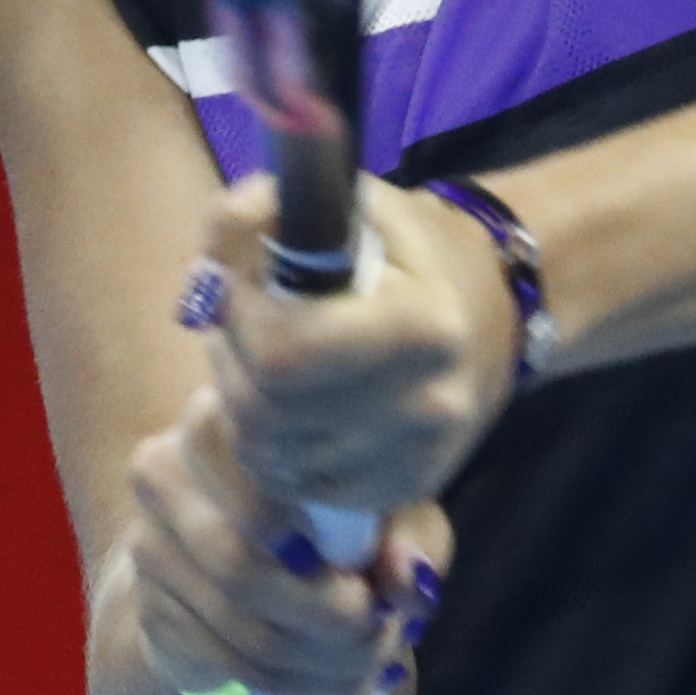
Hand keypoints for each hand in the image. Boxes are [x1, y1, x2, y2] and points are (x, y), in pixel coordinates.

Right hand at [125, 379, 452, 694]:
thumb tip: (405, 582)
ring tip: (375, 665)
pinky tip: (346, 686)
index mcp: (223, 413)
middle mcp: (165, 465)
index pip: (257, 470)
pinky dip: (296, 686)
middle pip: (240, 561)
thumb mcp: (388, 515)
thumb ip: (409, 538)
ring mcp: (148, 540)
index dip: (318, 530)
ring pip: (239, 622)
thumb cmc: (336, 520)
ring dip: (320, 660)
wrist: (252, 564)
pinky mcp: (148, 608)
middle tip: (383, 630)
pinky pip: (226, 661)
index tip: (371, 571)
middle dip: (329, 614)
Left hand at [195, 173, 516, 519]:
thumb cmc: (402, 249)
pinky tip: (294, 405)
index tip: (234, 286)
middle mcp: (428, 404)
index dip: (236, 316)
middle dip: (233, 363)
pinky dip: (275, 449)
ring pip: (269, 456)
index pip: (282, 352)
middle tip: (244, 329)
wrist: (488, 308)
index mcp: (422, 325)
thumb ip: (262, 211)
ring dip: (244, 409)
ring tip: (268, 364)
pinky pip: (295, 488)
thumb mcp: (344, 203)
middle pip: (265, 412)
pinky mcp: (403, 491)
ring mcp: (416, 458)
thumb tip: (207, 273)